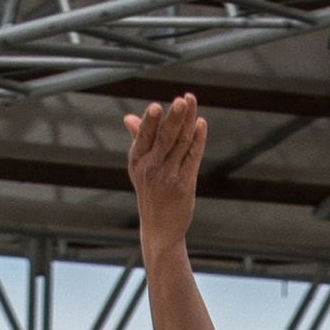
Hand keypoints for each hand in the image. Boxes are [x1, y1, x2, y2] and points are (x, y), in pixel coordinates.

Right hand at [124, 93, 205, 241]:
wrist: (159, 229)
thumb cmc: (150, 194)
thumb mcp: (138, 169)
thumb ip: (138, 141)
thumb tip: (129, 117)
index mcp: (137, 161)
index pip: (145, 136)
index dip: (151, 120)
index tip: (156, 105)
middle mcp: (151, 168)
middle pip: (165, 137)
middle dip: (174, 117)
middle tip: (182, 100)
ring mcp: (168, 177)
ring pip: (181, 144)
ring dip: (188, 122)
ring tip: (192, 102)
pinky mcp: (185, 184)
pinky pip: (193, 157)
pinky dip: (198, 139)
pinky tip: (201, 124)